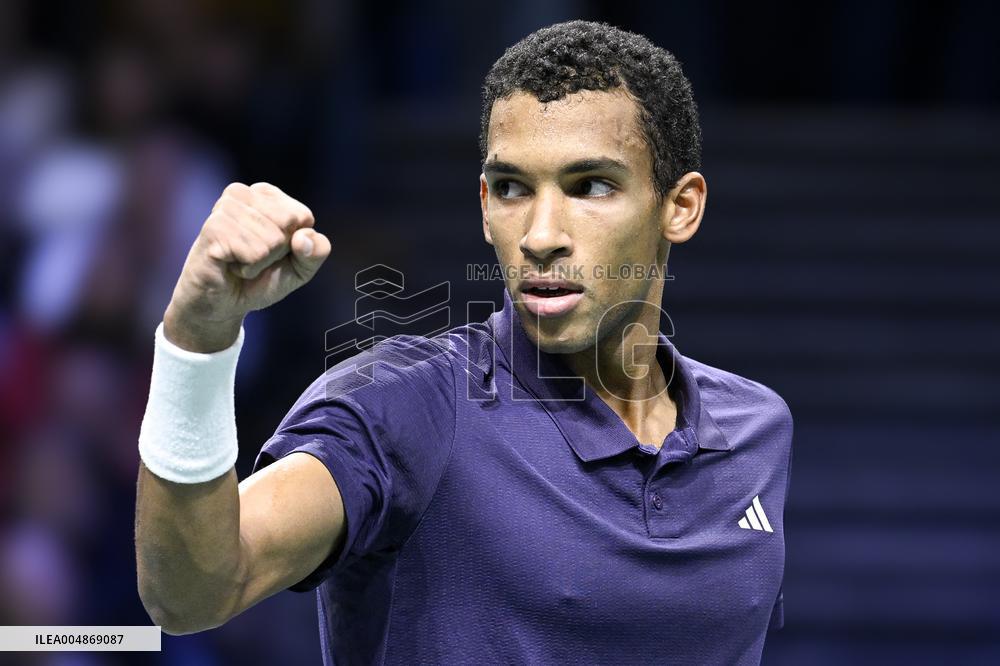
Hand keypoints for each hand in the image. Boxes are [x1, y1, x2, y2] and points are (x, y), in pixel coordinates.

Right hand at [164, 182, 330, 351]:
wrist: (221, 304)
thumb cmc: (260, 279)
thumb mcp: (300, 269)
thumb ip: (316, 252)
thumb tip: (303, 237)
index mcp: (265, 194)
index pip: (302, 217)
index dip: (295, 245)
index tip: (272, 251)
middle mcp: (242, 193)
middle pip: (288, 224)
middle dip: (277, 252)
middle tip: (254, 258)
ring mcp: (225, 209)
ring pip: (272, 240)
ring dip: (260, 262)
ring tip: (240, 262)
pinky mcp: (213, 229)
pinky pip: (254, 253)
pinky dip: (247, 269)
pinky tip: (230, 266)